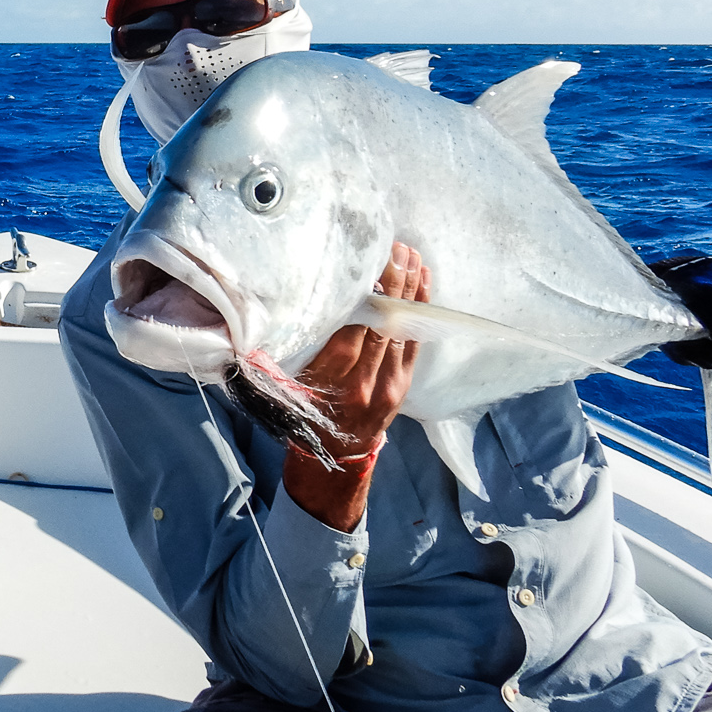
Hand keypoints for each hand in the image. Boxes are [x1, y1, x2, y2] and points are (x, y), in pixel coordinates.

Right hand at [304, 242, 429, 452]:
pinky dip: (419, 312)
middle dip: (390, 285)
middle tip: (396, 249)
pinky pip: (413, 343)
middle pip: (380, 326)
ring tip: (412, 256)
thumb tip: (295, 307)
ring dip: (408, 291)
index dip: (361, 298)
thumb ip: (294, 352)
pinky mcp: (402, 386)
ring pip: (400, 331)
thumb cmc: (303, 416)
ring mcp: (387, 385)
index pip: (350, 332)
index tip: (363, 265)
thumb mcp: (289, 387)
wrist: (333, 463)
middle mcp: (361, 383)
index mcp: (329, 381)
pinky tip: (422, 283)